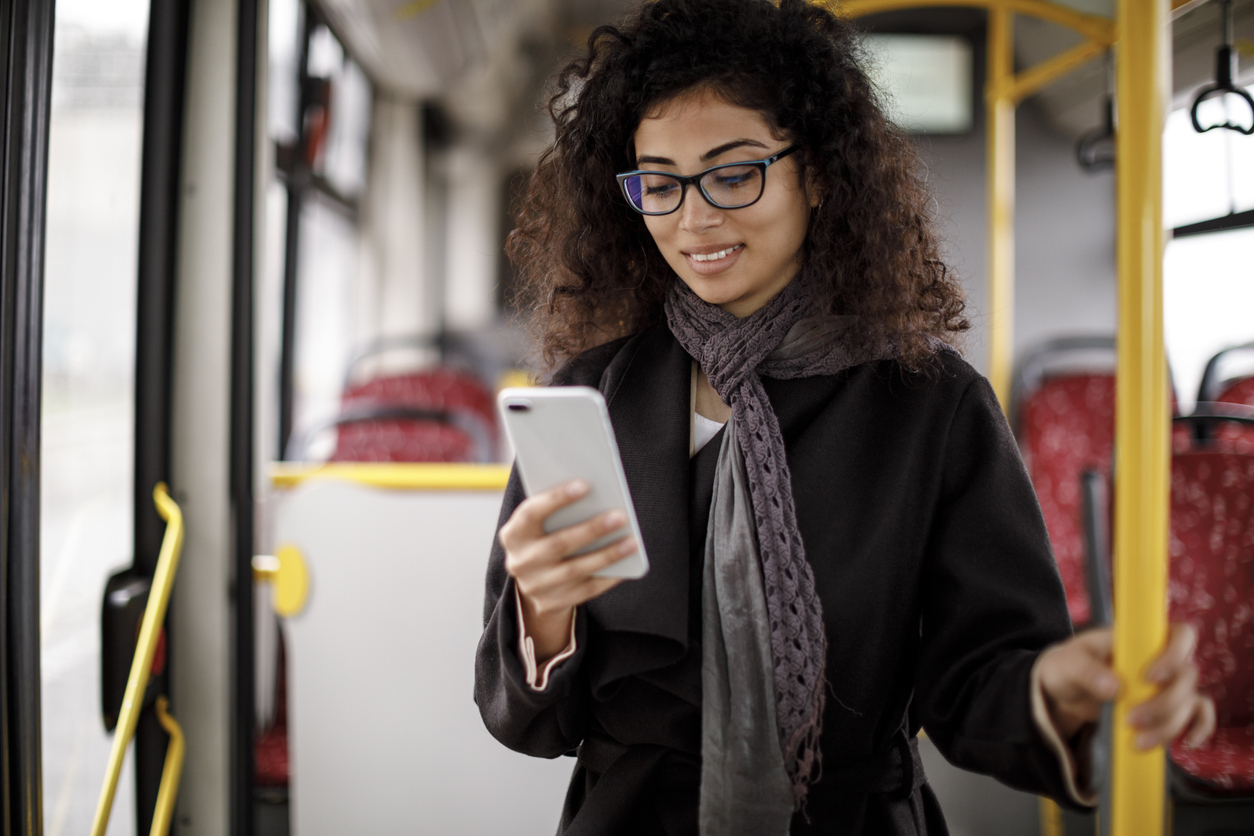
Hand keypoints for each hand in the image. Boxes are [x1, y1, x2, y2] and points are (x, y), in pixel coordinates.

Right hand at [499, 479, 635, 660]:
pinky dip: (609, 576)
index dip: (556, 499)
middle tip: (620, 516)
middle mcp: (520, 561)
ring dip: (607, 554)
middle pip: (558, 544)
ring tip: (632, 541)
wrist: (534, 581)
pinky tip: (627, 563)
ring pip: (575, 569)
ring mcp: (535, 586)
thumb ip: (558, 510)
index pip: (531, 513)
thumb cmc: (545, 537)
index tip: (585, 484)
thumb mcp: (541, 523)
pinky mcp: (551, 603)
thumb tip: (596, 494)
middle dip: (591, 529)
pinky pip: (586, 590)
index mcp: (513, 534)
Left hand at [1037, 623, 1215, 749]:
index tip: (1149, 678)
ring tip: (1138, 740)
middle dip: (1163, 704)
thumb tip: (1114, 687)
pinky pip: (1198, 716)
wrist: (1064, 694)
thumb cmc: (1068, 667)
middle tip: (1131, 719)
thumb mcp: (1067, 664)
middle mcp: (1161, 660)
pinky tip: (1185, 742)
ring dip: (1169, 724)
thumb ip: (1086, 671)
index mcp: (1139, 639)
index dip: (1174, 655)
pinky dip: (1198, 729)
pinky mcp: (1169, 708)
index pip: (1179, 634)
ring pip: (1189, 702)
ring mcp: (1167, 685)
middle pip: (1186, 677)